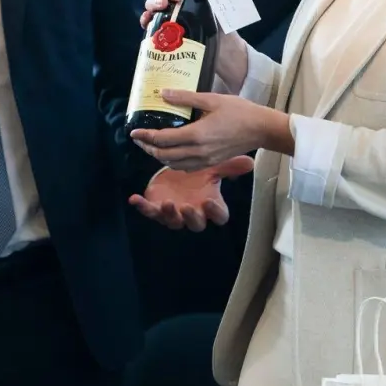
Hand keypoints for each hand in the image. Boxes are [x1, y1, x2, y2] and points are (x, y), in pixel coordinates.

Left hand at [128, 157, 254, 230]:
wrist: (175, 174)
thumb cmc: (197, 175)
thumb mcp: (212, 167)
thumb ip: (230, 166)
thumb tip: (250, 162)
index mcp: (210, 205)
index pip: (219, 216)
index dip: (215, 213)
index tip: (211, 203)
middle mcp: (193, 213)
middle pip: (195, 224)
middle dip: (191, 218)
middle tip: (187, 207)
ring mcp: (174, 213)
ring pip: (172, 222)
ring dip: (168, 214)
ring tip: (166, 203)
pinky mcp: (156, 209)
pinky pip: (149, 212)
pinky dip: (142, 206)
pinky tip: (135, 198)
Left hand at [129, 90, 288, 170]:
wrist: (261, 129)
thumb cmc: (239, 111)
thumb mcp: (211, 99)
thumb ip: (185, 98)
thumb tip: (162, 93)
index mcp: (197, 135)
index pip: (163, 139)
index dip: (145, 137)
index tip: (133, 132)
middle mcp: (198, 151)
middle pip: (164, 155)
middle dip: (148, 148)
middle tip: (139, 139)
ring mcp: (205, 160)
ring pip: (173, 164)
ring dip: (159, 156)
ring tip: (152, 145)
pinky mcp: (211, 163)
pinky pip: (185, 167)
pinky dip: (173, 162)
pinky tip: (171, 152)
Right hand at [140, 0, 249, 92]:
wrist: (224, 50)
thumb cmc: (222, 25)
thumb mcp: (220, 8)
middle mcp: (173, 1)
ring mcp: (166, 15)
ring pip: (151, 2)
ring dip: (154, 1)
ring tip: (163, 5)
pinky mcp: (161, 31)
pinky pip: (148, 22)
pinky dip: (145, 18)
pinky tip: (149, 19)